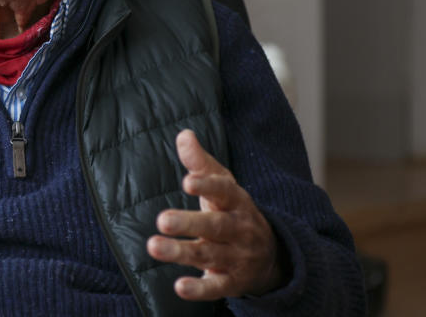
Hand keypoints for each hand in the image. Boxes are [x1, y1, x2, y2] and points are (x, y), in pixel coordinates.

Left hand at [146, 129, 282, 299]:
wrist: (272, 255)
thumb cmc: (234, 212)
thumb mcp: (223, 186)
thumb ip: (201, 163)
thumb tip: (183, 135)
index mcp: (236, 201)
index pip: (224, 191)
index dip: (207, 185)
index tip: (187, 181)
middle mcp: (239, 229)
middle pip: (215, 225)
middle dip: (189, 223)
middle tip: (162, 220)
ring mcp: (237, 257)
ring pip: (209, 255)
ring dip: (181, 253)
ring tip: (154, 246)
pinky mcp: (233, 282)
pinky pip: (217, 287)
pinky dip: (199, 290)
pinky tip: (180, 287)